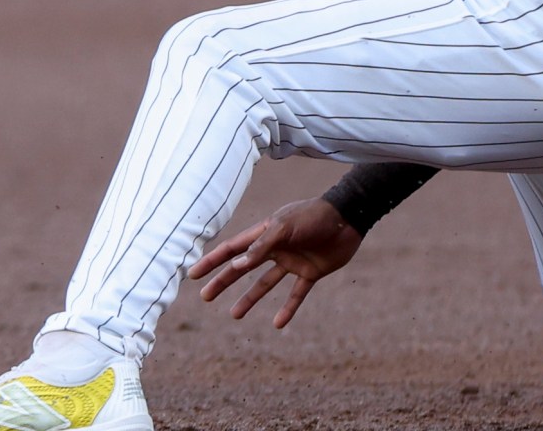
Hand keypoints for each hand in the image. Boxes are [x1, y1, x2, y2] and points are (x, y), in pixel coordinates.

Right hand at [187, 198, 362, 328]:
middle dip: (224, 281)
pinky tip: (278, 324)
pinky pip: (296, 294)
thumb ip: (261, 246)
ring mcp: (292, 261)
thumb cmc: (314, 217)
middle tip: (206, 297)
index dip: (213, 261)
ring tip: (234, 315)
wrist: (349, 219)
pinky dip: (288, 309)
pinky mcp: (310, 272)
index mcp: (266, 233)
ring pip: (265, 283)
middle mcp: (276, 248)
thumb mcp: (285, 227)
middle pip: (243, 268)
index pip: (232, 248)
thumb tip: (237, 265)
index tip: (193, 274)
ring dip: (249, 298)